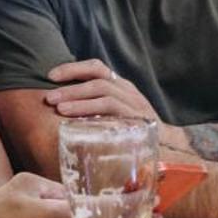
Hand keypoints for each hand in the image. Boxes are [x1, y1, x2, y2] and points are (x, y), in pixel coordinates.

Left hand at [44, 59, 160, 124]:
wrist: (168, 149)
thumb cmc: (133, 134)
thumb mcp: (114, 116)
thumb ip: (95, 109)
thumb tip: (62, 107)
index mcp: (121, 87)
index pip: (96, 68)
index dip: (73, 68)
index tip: (50, 76)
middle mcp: (128, 91)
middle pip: (97, 78)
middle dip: (70, 86)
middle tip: (49, 97)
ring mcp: (135, 103)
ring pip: (103, 91)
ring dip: (78, 99)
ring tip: (59, 109)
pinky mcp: (138, 118)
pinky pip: (113, 109)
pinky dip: (93, 111)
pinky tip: (76, 121)